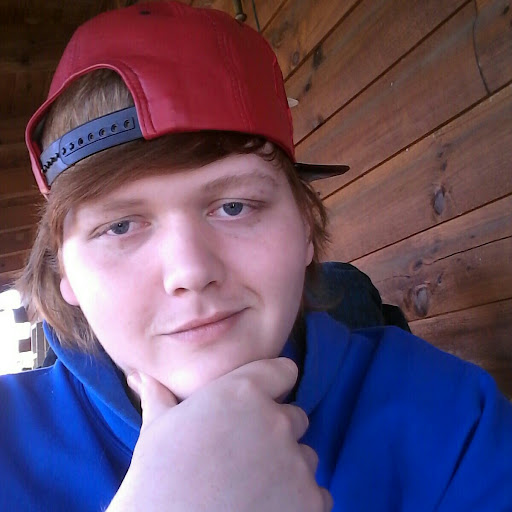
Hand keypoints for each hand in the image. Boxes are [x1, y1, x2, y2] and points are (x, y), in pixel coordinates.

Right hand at [108, 358, 331, 511]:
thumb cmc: (158, 480)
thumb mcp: (156, 430)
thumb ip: (161, 397)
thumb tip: (143, 376)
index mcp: (243, 392)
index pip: (283, 370)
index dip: (273, 383)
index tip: (262, 399)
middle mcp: (276, 420)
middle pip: (294, 417)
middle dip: (276, 432)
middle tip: (246, 456)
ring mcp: (296, 462)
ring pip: (304, 457)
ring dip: (288, 468)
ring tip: (253, 488)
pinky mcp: (310, 501)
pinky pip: (316, 494)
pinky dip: (297, 501)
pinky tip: (266, 508)